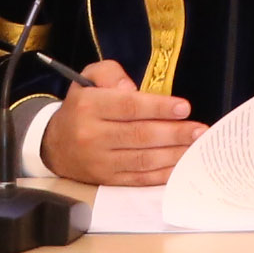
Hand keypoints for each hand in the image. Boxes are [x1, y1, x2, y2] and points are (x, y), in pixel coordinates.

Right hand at [41, 59, 207, 186]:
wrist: (54, 146)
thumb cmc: (81, 107)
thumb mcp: (88, 78)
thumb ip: (111, 73)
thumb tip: (132, 88)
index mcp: (89, 106)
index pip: (128, 107)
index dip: (158, 107)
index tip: (184, 107)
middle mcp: (93, 135)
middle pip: (139, 135)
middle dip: (174, 133)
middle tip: (199, 130)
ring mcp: (100, 161)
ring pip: (142, 159)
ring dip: (173, 154)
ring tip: (195, 147)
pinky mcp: (107, 179)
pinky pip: (139, 178)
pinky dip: (162, 174)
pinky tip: (179, 165)